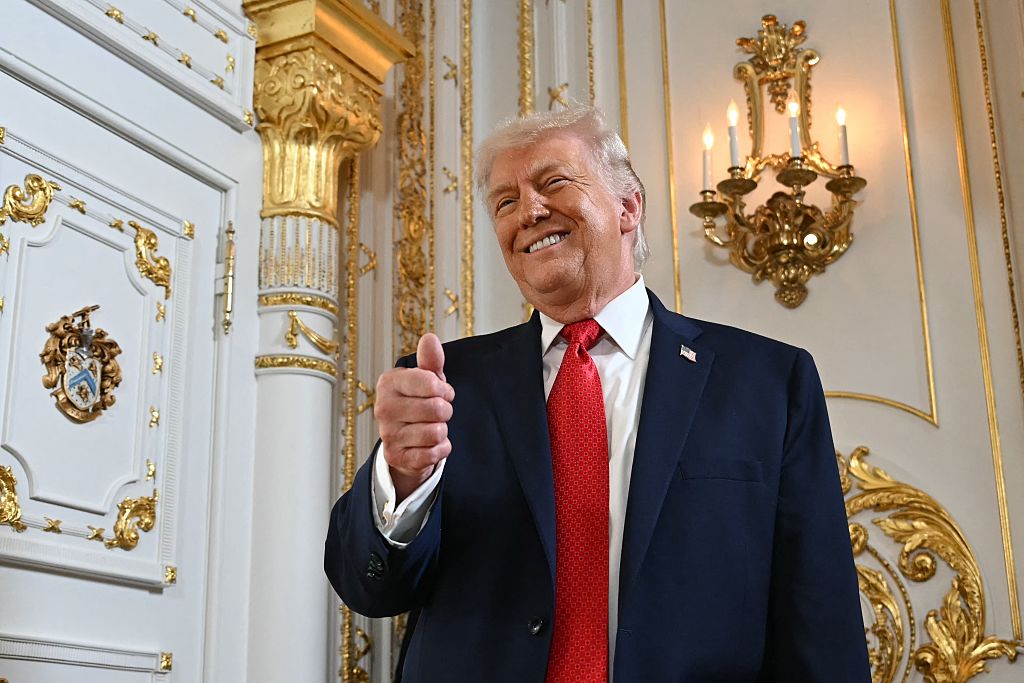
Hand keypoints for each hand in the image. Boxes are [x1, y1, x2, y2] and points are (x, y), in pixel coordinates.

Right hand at [375, 333, 454, 501]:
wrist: (404, 440)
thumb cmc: (418, 402)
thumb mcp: (426, 379)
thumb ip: (430, 360)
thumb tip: (429, 338)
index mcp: (388, 383)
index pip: (431, 383)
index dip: (445, 389)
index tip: (442, 392)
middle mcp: (383, 408)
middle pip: (437, 409)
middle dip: (445, 411)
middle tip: (438, 412)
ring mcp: (387, 434)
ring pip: (436, 432)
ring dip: (442, 431)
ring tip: (431, 427)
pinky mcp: (396, 457)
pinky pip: (434, 454)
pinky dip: (439, 449)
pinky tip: (429, 445)